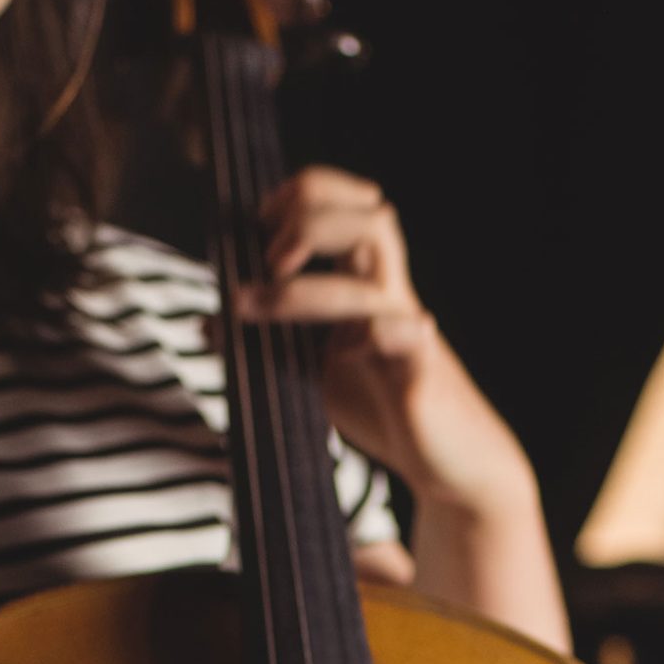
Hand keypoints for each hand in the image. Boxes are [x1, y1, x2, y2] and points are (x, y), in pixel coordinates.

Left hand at [239, 168, 539, 519]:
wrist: (454, 466)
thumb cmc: (387, 410)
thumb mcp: (314, 372)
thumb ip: (271, 343)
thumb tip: (209, 326)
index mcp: (366, 284)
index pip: (344, 206)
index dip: (301, 196)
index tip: (261, 223)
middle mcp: (390, 296)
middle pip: (369, 218)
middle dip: (309, 221)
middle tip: (268, 259)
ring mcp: (407, 331)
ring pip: (373, 275)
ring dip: (305, 286)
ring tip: (251, 307)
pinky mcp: (422, 372)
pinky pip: (402, 336)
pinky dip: (369, 335)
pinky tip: (336, 354)